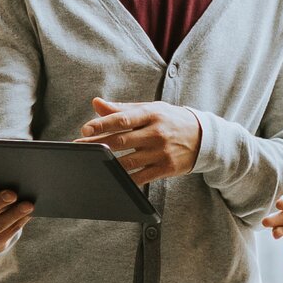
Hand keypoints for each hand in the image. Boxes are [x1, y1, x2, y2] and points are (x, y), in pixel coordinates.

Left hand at [77, 98, 201, 183]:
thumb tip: (96, 103)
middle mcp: (156, 133)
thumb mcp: (150, 109)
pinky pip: (141, 177)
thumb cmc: (170, 120)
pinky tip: (111, 178)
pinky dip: (125, 179)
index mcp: (151, 114)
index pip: (122, 119)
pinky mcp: (166, 168)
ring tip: (90, 164)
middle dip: (97, 145)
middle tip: (78, 148)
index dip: (102, 124)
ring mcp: (161, 152)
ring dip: (107, 164)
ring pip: (128, 161)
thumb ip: (122, 109)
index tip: (85, 130)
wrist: (204, 137)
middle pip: (121, 141)